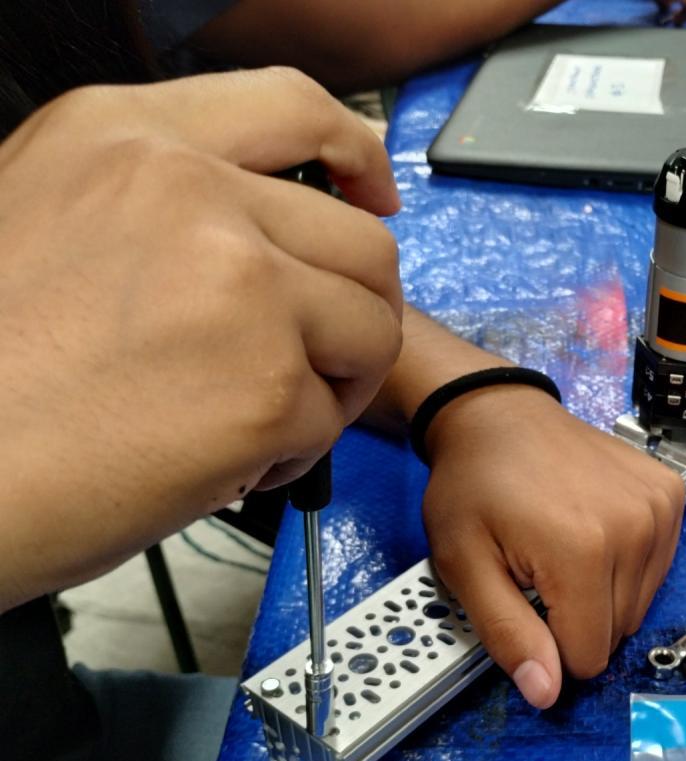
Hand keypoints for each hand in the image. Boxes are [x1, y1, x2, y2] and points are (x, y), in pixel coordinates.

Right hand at [0, 68, 403, 609]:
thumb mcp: (43, 212)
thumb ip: (158, 195)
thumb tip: (262, 214)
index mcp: (128, 139)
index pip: (296, 108)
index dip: (358, 155)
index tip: (376, 196)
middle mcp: (194, 197)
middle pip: (363, 245)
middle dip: (355, 311)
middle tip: (316, 356)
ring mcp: (242, 290)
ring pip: (370, 333)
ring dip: (331, 385)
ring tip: (254, 415)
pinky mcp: (268, 389)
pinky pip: (330, 421)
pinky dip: (289, 454)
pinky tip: (217, 460)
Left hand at [421, 387, 684, 707]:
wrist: (499, 416)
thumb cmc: (473, 487)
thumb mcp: (464, 566)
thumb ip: (507, 633)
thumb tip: (546, 694)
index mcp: (581, 551)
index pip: (588, 656)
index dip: (551, 646)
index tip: (526, 604)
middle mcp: (634, 529)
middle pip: (617, 632)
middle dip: (576, 619)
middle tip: (539, 572)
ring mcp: (659, 509)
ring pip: (640, 605)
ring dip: (602, 594)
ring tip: (563, 549)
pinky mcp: (671, 495)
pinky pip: (658, 567)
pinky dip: (627, 564)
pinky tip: (593, 532)